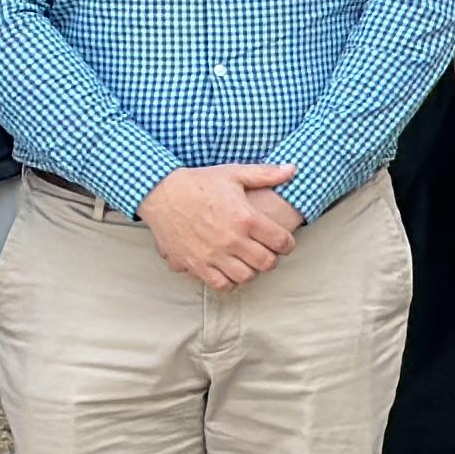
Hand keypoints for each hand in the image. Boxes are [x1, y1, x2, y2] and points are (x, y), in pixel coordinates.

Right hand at [140, 163, 301, 289]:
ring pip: (246, 277)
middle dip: (272, 259)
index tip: (284, 242)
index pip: (281, 241)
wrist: (162, 193)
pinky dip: (229, 281)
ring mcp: (213, 255)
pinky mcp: (196, 265)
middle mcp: (232, 240)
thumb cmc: (199, 182)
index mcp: (245, 217)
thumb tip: (292, 169)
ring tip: (248, 261)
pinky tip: (228, 270)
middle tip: (268, 252)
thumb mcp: (234, 173)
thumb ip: (265, 174)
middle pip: (266, 263)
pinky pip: (220, 284)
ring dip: (251, 271)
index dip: (288, 244)